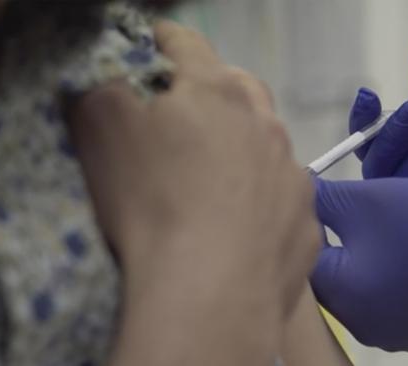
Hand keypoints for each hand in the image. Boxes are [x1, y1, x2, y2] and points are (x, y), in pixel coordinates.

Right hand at [70, 21, 319, 364]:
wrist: (211, 294)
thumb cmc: (151, 204)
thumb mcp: (101, 131)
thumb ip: (105, 88)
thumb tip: (114, 80)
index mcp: (217, 93)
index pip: (188, 45)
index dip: (165, 42)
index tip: (155, 47)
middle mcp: (266, 126)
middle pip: (240, 90)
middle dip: (215, 92)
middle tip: (189, 116)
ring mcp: (293, 176)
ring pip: (270, 145)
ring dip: (246, 149)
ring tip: (218, 182)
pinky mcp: (306, 223)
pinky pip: (285, 199)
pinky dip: (267, 201)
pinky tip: (245, 227)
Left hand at [312, 178, 407, 351]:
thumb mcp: (368, 199)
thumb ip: (319, 199)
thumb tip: (294, 193)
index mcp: (348, 300)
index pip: (303, 259)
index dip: (305, 224)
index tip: (309, 199)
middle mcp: (365, 328)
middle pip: (327, 275)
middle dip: (329, 238)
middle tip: (335, 208)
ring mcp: (392, 333)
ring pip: (354, 285)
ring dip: (356, 253)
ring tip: (367, 223)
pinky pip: (381, 295)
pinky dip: (380, 269)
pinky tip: (393, 244)